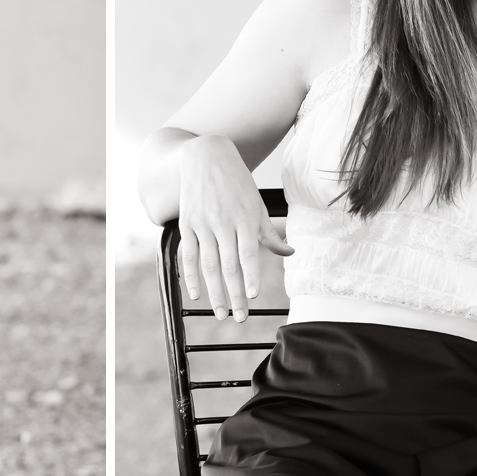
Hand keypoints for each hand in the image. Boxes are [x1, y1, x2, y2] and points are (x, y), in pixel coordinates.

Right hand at [177, 135, 291, 321]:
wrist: (206, 158)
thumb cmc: (237, 183)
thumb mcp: (257, 205)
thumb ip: (269, 233)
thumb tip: (289, 252)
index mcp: (244, 218)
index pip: (248, 254)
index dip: (249, 276)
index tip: (251, 296)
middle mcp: (223, 223)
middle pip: (229, 266)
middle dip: (234, 295)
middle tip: (240, 317)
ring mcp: (203, 225)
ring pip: (208, 265)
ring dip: (215, 293)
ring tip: (221, 313)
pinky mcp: (187, 225)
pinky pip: (188, 256)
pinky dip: (191, 277)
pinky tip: (197, 294)